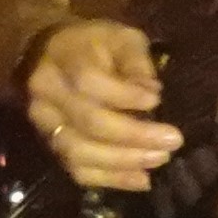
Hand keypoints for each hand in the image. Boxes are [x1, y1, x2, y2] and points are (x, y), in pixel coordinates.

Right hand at [21, 17, 179, 192]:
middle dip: (135, 136)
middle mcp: (48, 95)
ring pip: (79, 152)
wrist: (46, 54)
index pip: (89, 82)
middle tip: (173, 141)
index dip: (125, 96)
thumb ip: (136, 61)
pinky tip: (141, 180)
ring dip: (124, 162)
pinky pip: (76, 170)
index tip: (156, 101)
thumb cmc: (94, 44)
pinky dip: (111, 179)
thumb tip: (151, 93)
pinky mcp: (50, 145)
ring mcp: (45, 124)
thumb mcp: (121, 38)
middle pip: (89, 122)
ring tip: (160, 159)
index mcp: (65, 59)